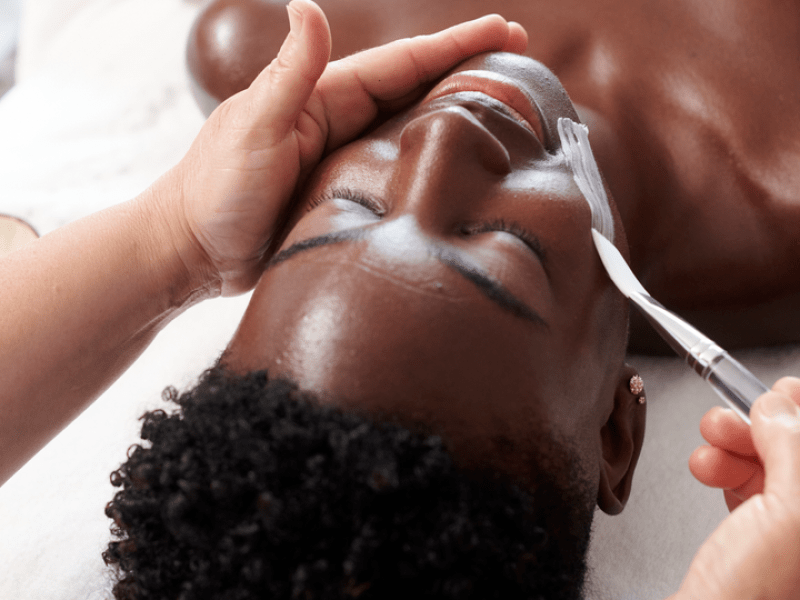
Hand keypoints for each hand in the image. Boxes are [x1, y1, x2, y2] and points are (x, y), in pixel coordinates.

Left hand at [161, 0, 526, 295]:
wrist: (191, 251)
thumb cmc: (213, 191)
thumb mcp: (254, 127)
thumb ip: (289, 74)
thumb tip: (309, 6)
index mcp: (322, 99)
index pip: (400, 63)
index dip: (453, 46)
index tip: (503, 31)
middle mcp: (337, 123)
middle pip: (414, 90)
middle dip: (466, 72)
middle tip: (520, 65)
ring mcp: (342, 159)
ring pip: (409, 131)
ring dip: (454, 116)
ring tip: (505, 111)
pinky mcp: (342, 196)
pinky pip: (395, 174)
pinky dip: (428, 166)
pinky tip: (455, 171)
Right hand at [674, 379, 799, 598]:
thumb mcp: (789, 517)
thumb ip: (793, 450)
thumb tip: (782, 405)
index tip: (783, 394)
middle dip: (768, 429)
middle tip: (737, 415)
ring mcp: (794, 544)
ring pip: (777, 471)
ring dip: (738, 446)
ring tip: (710, 444)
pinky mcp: (764, 547)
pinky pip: (753, 491)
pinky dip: (726, 470)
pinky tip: (707, 468)